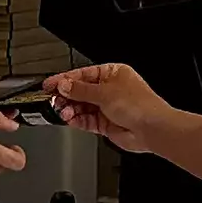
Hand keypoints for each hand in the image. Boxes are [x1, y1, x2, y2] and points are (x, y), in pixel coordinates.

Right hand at [44, 62, 187, 153]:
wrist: (152, 129)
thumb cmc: (140, 105)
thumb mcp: (104, 92)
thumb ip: (80, 90)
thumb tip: (64, 85)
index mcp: (113, 73)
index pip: (83, 74)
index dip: (65, 79)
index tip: (50, 84)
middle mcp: (110, 89)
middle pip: (80, 91)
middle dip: (66, 96)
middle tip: (52, 99)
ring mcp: (108, 107)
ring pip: (82, 107)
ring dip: (70, 109)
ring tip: (61, 111)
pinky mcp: (106, 123)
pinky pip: (86, 120)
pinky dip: (77, 119)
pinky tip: (69, 119)